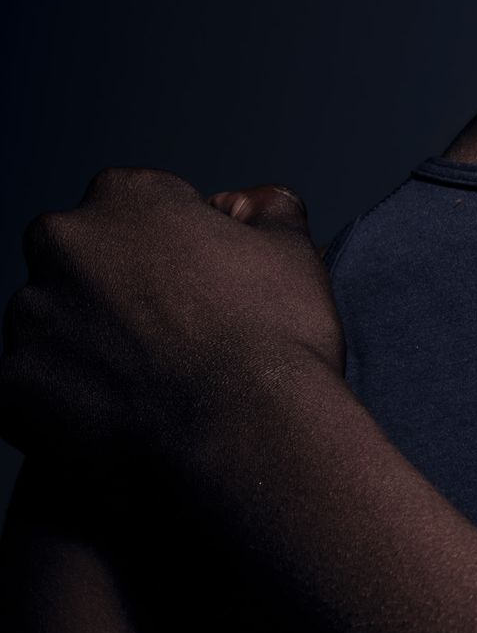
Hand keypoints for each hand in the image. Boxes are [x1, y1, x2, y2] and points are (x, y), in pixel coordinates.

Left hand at [1, 169, 343, 475]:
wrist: (247, 435)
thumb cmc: (274, 340)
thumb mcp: (292, 253)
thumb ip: (268, 214)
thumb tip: (262, 207)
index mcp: (127, 197)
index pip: (133, 207)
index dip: (168, 247)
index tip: (193, 286)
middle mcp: (64, 243)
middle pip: (77, 258)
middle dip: (110, 289)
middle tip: (166, 336)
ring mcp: (31, 316)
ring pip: (49, 325)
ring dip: (85, 346)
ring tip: (145, 386)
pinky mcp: (10, 387)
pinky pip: (30, 392)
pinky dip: (64, 405)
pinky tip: (117, 421)